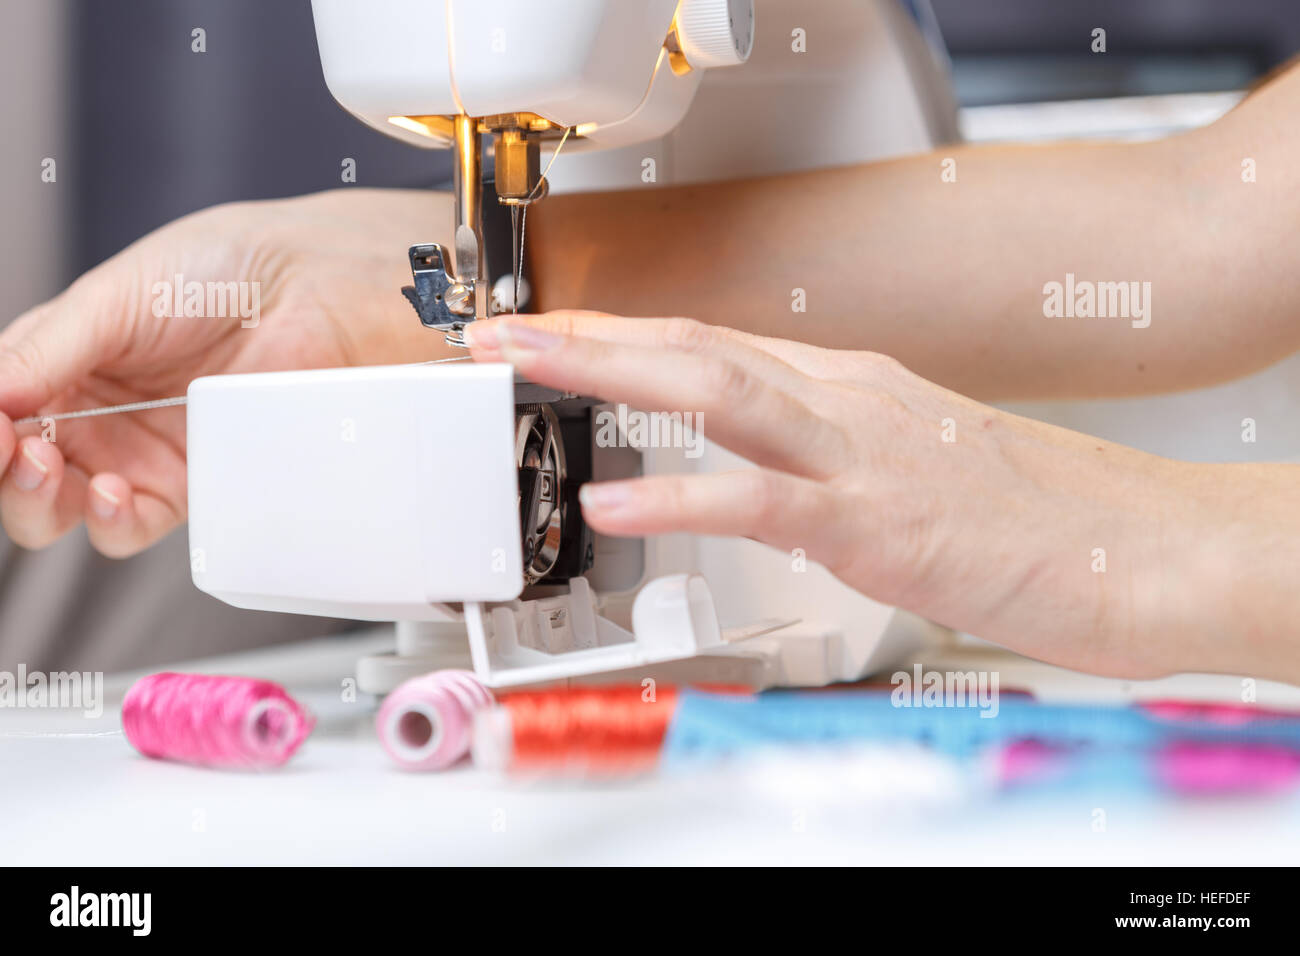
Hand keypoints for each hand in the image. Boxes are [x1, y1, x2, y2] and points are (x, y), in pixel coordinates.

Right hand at [0, 188, 453, 555]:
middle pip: (18, 469)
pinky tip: (110, 493)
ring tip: (48, 467)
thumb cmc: (220, 272)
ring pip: (63, 508)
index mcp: (60, 360)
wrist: (310, 291)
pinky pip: (131, 526)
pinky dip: (108, 522)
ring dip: (39, 500)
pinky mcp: (190, 483)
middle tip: (11, 447)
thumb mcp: (111, 299)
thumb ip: (42, 351)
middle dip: (2, 471)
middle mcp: (92, 412)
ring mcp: (138, 452)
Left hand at [466, 312, 1277, 681]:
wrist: (1136, 547)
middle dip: (587, 335)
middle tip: (499, 334)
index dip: (621, 335)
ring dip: (609, 374)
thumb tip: (751, 475)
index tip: (551, 337)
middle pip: (695, 344)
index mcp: (849, 389)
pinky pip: (759, 499)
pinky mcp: (877, 520)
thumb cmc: (1027, 515)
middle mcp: (846, 400)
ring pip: (715, 389)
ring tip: (525, 369)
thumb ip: (821, 462)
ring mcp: (859, 453)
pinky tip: (615, 505)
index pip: (713, 343)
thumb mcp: (903, 467)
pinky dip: (677, 499)